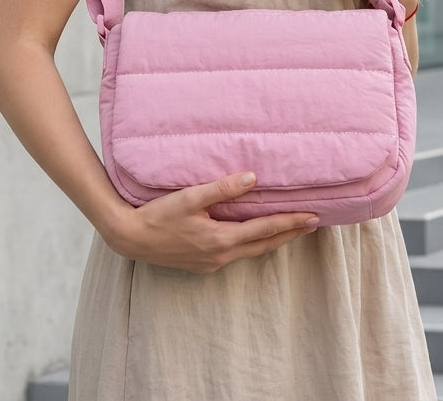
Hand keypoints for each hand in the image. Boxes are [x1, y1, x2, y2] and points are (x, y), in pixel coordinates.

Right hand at [105, 172, 318, 273]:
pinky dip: (252, 244)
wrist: (130, 238)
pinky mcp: (202, 264)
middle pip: (264, 245)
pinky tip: (253, 236)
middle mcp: (221, 255)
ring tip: (290, 229)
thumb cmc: (158, 215)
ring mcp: (212, 263)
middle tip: (312, 224)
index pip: (265, 229)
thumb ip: (222, 188)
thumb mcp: (190, 197)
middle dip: (289, 234)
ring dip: (272, 240)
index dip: (290, 223)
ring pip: (251, 252)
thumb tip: (253, 179)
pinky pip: (236, 254)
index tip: (312, 217)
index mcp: (221, 239)